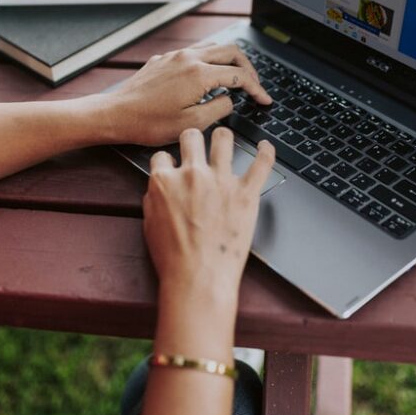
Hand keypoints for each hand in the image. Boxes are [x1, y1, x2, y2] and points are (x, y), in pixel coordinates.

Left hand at [103, 44, 271, 145]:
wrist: (116, 115)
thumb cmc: (149, 123)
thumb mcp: (192, 124)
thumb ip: (219, 108)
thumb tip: (230, 99)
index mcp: (199, 73)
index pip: (239, 75)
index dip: (256, 88)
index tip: (264, 99)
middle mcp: (189, 58)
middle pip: (231, 51)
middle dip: (248, 68)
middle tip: (254, 85)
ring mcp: (175, 56)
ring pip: (212, 47)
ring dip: (228, 60)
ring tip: (236, 78)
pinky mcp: (163, 59)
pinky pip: (194, 52)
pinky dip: (209, 61)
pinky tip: (207, 77)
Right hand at [142, 126, 275, 304]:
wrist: (197, 278)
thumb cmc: (173, 258)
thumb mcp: (148, 225)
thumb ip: (153, 199)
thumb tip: (158, 188)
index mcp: (165, 181)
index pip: (163, 155)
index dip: (168, 161)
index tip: (173, 166)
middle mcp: (192, 174)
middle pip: (191, 136)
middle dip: (192, 138)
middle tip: (197, 145)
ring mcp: (221, 181)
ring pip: (223, 139)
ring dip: (223, 137)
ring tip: (225, 139)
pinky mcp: (246, 193)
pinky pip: (261, 163)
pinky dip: (266, 152)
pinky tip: (265, 146)